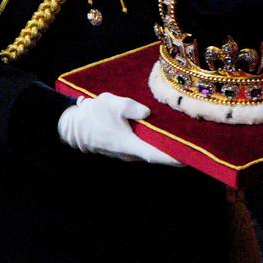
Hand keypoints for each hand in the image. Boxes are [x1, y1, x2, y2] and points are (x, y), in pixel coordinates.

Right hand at [57, 93, 180, 165]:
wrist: (71, 125)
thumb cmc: (92, 115)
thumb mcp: (113, 103)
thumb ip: (133, 107)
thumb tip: (148, 113)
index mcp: (129, 145)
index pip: (156, 155)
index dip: (173, 157)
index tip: (189, 159)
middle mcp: (129, 154)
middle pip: (155, 154)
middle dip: (171, 151)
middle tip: (190, 146)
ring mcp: (124, 154)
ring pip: (147, 151)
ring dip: (161, 147)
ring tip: (178, 139)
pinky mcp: (121, 150)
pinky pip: (140, 148)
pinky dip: (151, 143)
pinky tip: (158, 134)